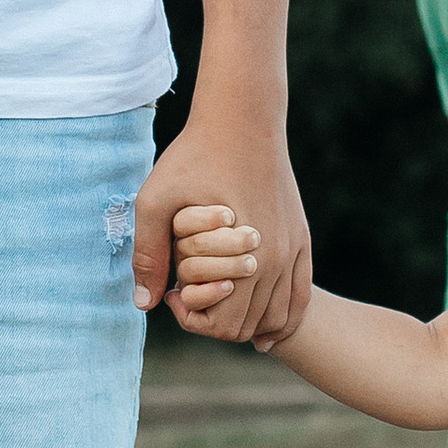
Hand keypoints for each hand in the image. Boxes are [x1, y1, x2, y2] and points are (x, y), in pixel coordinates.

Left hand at [133, 98, 310, 350]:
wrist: (243, 120)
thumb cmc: (194, 157)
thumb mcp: (155, 202)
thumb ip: (148, 255)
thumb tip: (145, 305)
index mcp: (245, 257)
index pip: (224, 326)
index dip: (191, 317)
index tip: (172, 292)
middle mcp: (277, 260)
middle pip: (249, 327)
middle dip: (215, 320)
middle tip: (189, 294)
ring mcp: (294, 249)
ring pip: (277, 317)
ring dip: (246, 319)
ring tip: (215, 299)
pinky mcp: (302, 237)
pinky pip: (301, 295)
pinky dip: (283, 316)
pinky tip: (263, 327)